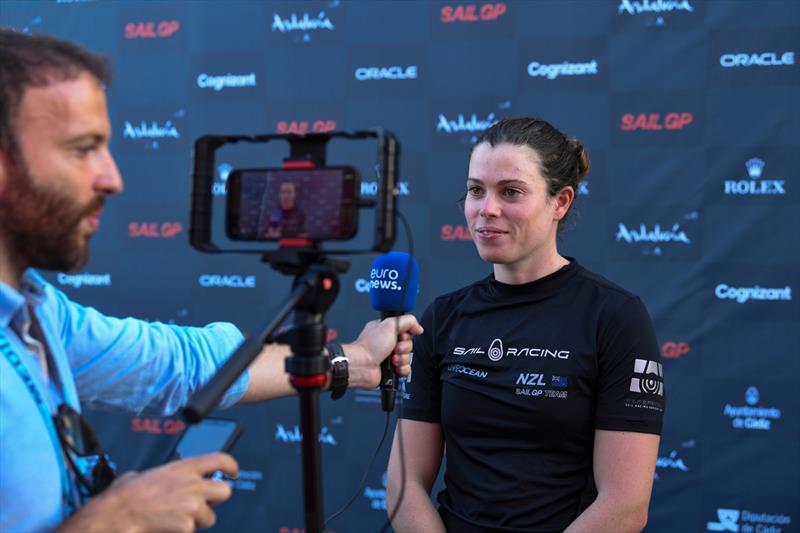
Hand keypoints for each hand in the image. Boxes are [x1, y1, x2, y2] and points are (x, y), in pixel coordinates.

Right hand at [61, 452, 238, 532]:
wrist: (116, 515)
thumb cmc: (126, 495)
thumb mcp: (148, 473)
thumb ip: (168, 474)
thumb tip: (168, 478)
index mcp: (184, 468)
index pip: (221, 460)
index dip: (231, 466)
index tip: (232, 472)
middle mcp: (193, 485)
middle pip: (225, 492)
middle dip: (216, 499)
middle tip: (202, 503)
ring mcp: (192, 507)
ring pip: (209, 517)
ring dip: (197, 520)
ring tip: (174, 519)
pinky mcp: (188, 527)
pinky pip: (192, 531)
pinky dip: (182, 532)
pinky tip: (166, 528)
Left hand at [346, 314, 423, 388]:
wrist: (362, 365)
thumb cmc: (370, 346)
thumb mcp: (390, 324)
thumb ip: (408, 321)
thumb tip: (418, 327)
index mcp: (385, 330)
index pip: (405, 330)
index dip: (406, 334)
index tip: (401, 335)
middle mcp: (387, 343)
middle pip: (408, 344)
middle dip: (404, 347)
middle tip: (395, 348)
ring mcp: (388, 356)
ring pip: (408, 357)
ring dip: (402, 358)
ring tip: (392, 358)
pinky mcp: (391, 369)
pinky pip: (405, 368)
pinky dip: (402, 368)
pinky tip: (394, 367)